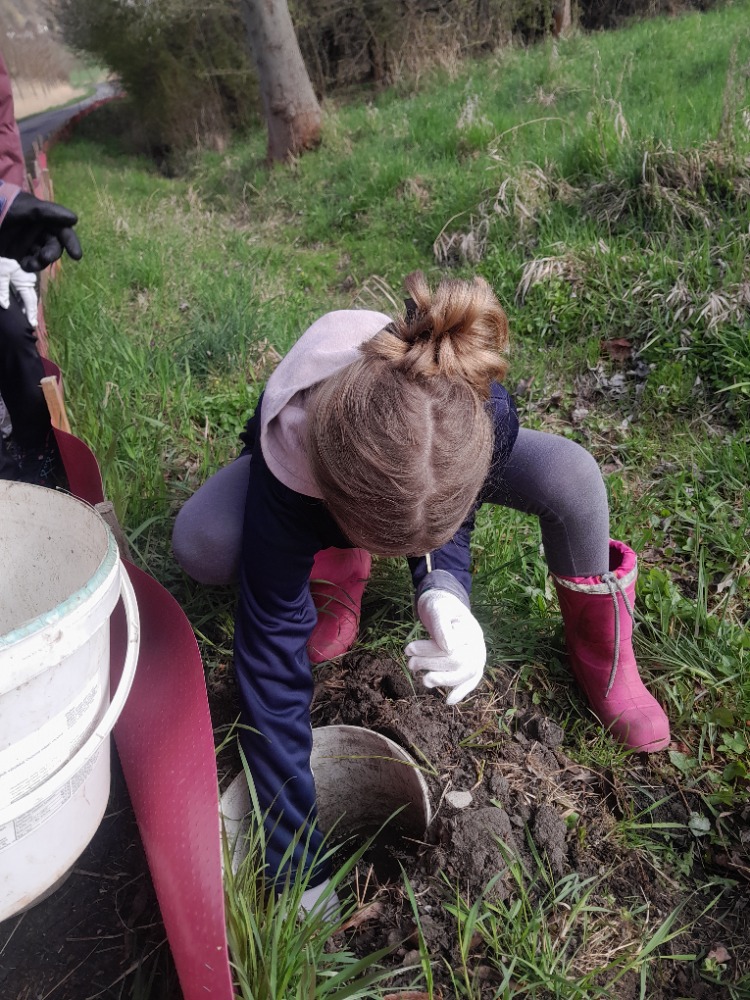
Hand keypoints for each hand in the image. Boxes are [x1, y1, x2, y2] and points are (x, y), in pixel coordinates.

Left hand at [0, 192, 81, 271]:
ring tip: (31, 264)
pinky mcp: (18, 253)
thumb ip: (48, 213)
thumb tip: (74, 219)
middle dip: (52, 253)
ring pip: (43, 256)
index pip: (62, 230)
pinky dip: (29, 266)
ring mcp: (28, 242)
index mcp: (44, 217)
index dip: (71, 242)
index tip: (76, 256)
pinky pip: (30, 262)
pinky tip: (24, 265)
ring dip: (41, 262)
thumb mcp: (26, 208)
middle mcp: (38, 230)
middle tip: (45, 257)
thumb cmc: (4, 206)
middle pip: (54, 245)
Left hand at [0, 257, 37, 326]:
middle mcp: (27, 278)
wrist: (2, 244)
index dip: (31, 313)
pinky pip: (24, 288)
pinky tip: (20, 303)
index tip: (32, 324)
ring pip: (29, 293)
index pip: (29, 300)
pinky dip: (23, 298)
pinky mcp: (20, 273)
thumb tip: (5, 306)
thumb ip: (2, 289)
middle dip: (31, 310)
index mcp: (24, 279)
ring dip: (27, 304)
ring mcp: (25, 275)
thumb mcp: (0, 274)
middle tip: (31, 323)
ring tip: (25, 315)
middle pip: (32, 298)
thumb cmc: (0, 260)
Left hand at [405, 590, 485, 704]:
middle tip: (410, 662)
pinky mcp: (473, 666)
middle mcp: (478, 644)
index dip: (429, 650)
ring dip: (440, 678)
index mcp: (471, 629)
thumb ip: (442, 625)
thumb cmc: (441, 607)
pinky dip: (460, 692)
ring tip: (421, 678)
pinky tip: (448, 701)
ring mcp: (478, 656)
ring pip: (463, 674)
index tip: (409, 648)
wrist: (447, 608)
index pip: (451, 646)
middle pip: (457, 661)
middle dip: (430, 664)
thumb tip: (449, 648)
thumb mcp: (438, 608)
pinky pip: (470, 682)